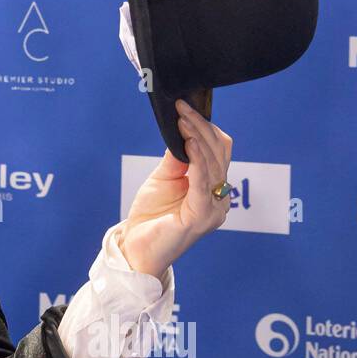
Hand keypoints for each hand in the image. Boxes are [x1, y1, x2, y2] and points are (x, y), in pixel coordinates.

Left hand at [117, 98, 232, 276]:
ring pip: (214, 164)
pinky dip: (198, 161)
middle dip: (201, 127)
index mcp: (212, 188)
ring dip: (197, 138)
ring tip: (183, 121)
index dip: (204, 128)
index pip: (218, 151)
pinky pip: (203, 184)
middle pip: (219, 154)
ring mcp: (213, 209)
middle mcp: (219, 199)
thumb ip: (176, 158)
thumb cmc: (151, 216)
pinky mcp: (201, 217)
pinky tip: (188, 144)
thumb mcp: (163, 179)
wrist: (136, 249)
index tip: (185, 108)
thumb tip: (182, 130)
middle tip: (183, 109)